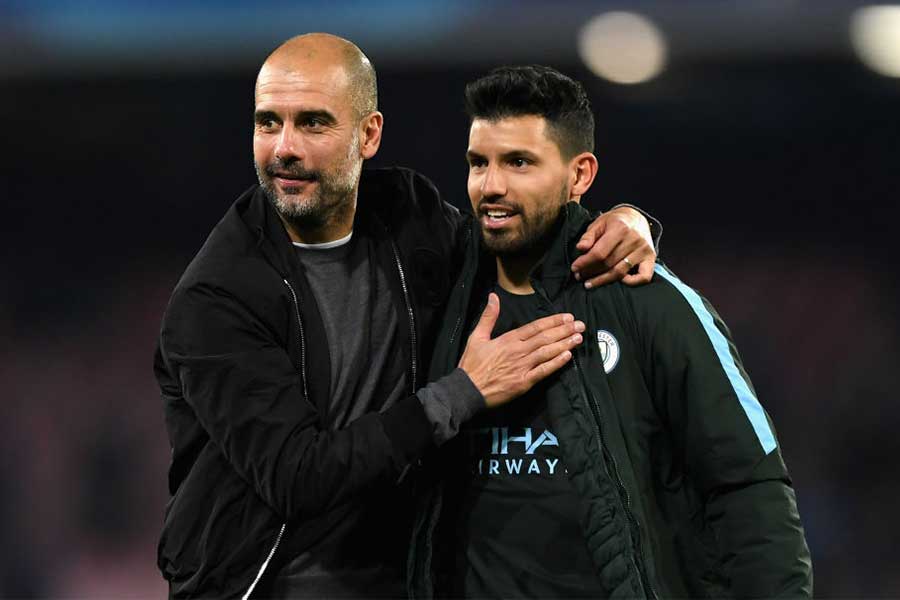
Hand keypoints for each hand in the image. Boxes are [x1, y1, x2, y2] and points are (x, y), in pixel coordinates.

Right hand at [458, 293, 584, 407]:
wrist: (466, 389)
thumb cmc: (471, 364)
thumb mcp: (476, 336)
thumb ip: (488, 316)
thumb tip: (493, 296)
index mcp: (508, 339)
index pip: (535, 327)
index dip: (553, 321)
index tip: (567, 317)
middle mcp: (518, 351)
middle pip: (545, 338)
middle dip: (564, 330)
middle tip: (580, 324)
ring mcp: (522, 367)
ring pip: (547, 352)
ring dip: (565, 344)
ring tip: (578, 338)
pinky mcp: (524, 382)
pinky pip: (543, 371)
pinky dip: (556, 363)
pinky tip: (568, 357)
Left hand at [570, 205, 655, 287]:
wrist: (637, 218)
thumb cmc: (615, 222)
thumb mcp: (599, 222)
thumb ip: (589, 236)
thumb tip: (580, 248)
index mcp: (620, 228)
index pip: (599, 252)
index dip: (585, 262)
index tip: (574, 268)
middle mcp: (634, 239)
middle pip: (608, 263)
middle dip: (590, 272)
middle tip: (579, 276)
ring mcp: (644, 250)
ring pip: (620, 272)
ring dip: (603, 280)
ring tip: (589, 283)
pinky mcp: (651, 258)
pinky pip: (643, 277)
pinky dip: (631, 282)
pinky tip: (618, 282)